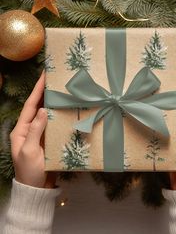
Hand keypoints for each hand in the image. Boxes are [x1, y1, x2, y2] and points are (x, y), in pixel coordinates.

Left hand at [10, 72, 54, 187]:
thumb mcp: (29, 151)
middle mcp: (30, 129)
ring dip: (53, 102)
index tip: (44, 76)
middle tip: (54, 80)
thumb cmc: (30, 171)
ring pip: (47, 114)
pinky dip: (59, 116)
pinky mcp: (48, 139)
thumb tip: (43, 110)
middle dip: (44, 93)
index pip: (29, 106)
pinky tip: (65, 110)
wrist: (37, 187)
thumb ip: (35, 130)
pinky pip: (54, 124)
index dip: (37, 91)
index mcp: (21, 130)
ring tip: (61, 91)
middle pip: (37, 107)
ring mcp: (40, 134)